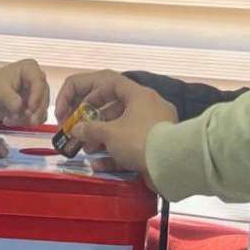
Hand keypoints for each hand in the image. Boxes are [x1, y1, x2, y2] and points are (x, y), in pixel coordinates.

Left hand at [0, 59, 49, 125]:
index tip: (29, 109)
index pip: (39, 82)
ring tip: (9, 119)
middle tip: (19, 118)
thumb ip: (9, 98)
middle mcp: (38, 80)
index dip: (36, 97)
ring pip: (42, 109)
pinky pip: (38, 117)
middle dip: (32, 112)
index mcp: (30, 68)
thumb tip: (19, 108)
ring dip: (27, 119)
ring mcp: (39, 93)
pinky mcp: (37, 106)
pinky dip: (26, 122)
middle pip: (43, 97)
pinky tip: (12, 120)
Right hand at [66, 71, 177, 187]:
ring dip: (101, 139)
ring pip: (121, 130)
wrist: (171, 165)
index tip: (78, 107)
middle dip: (93, 121)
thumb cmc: (142, 141)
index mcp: (139, 95)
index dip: (90, 93)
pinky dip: (113, 155)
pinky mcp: (153, 149)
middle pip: (114, 109)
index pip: (110, 83)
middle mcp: (148, 108)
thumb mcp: (110, 133)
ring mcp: (152, 129)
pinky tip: (98, 164)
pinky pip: (130, 148)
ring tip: (87, 148)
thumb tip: (77, 129)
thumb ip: (89, 129)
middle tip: (79, 130)